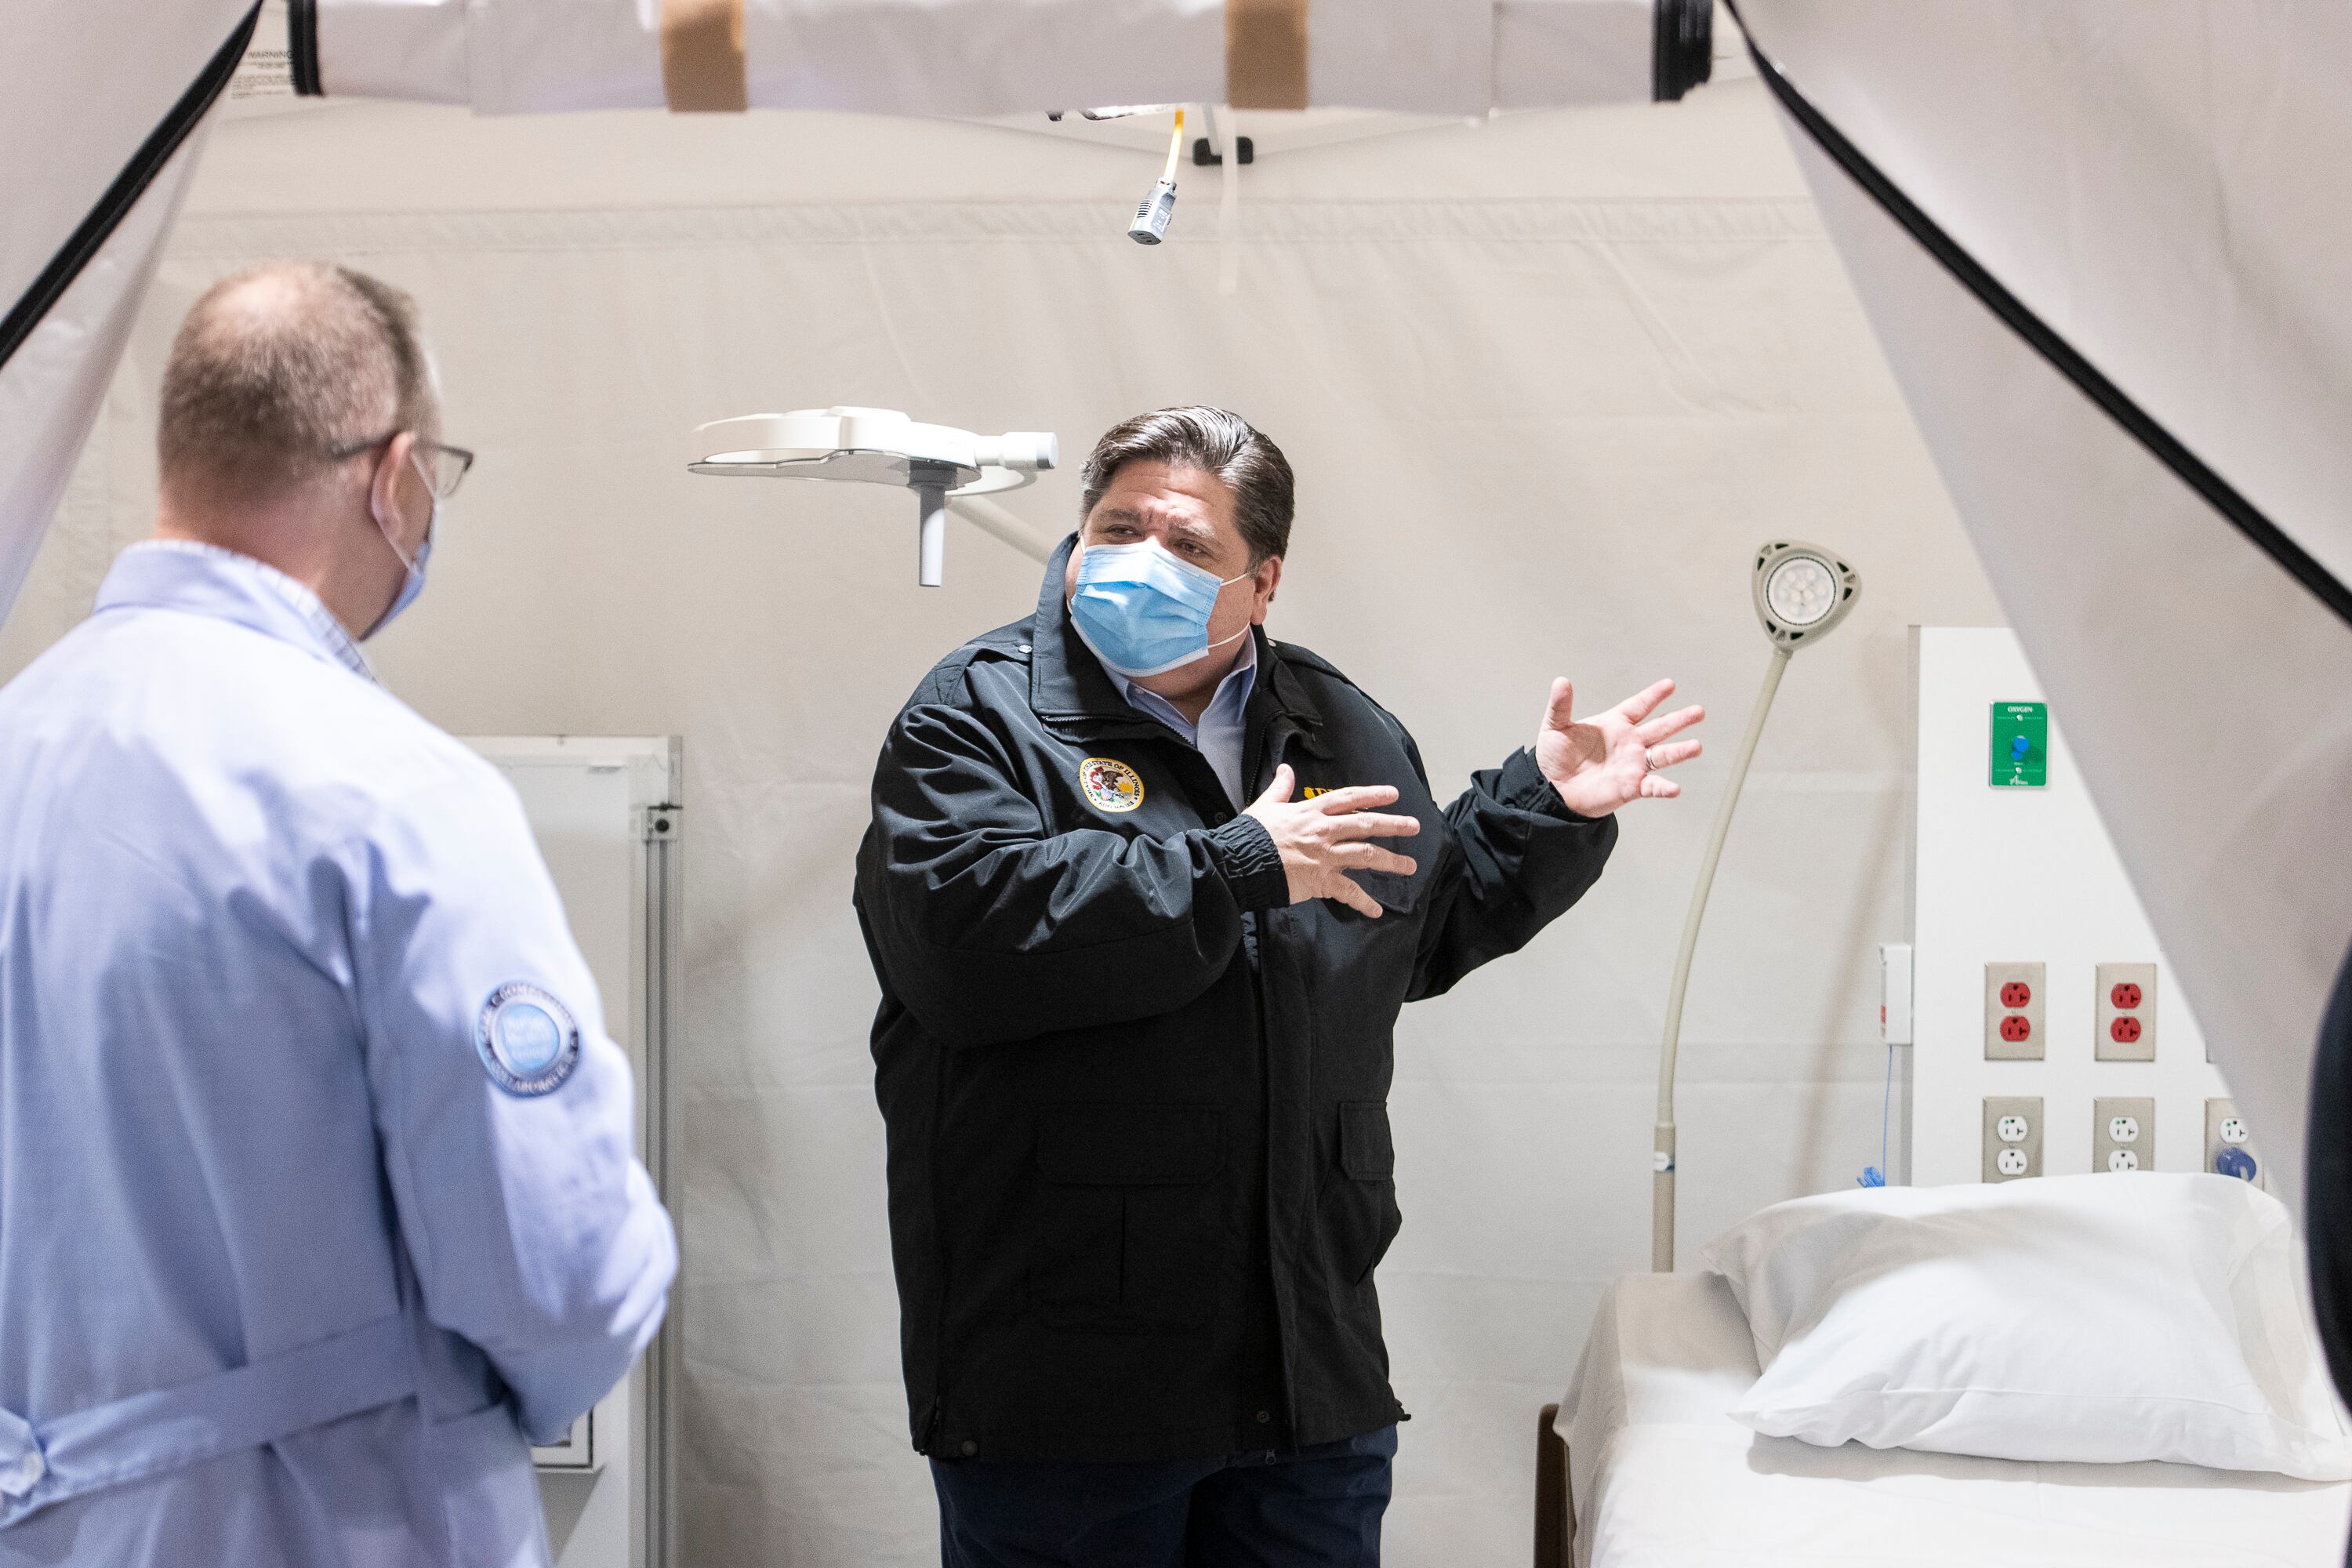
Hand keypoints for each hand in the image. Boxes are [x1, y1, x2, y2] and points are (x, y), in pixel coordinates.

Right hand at [1242, 764, 1420, 918]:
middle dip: (1393, 825)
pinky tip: (1376, 910)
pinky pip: (1348, 891)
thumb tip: (1285, 769)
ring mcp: (1325, 856)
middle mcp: (1324, 831)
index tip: (1394, 794)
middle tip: (1415, 826)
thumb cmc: (1251, 834)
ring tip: (1410, 866)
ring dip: (1391, 861)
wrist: (1241, 862)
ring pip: (1366, 855)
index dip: (1373, 795)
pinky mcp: (1321, 880)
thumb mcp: (1266, 805)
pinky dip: (1363, 902)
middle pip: (1366, 824)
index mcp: (1312, 811)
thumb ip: (1280, 788)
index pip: (1349, 798)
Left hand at [1535, 677, 1704, 816]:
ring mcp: (1633, 764)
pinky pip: (1652, 786)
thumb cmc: (1554, 758)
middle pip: (1660, 728)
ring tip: (1696, 746)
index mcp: (1615, 724)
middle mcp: (1629, 743)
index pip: (1639, 706)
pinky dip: (1663, 787)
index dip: (1654, 696)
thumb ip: (1561, 705)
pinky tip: (1674, 788)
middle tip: (1698, 712)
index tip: (1670, 685)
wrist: (1552, 789)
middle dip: (1679, 720)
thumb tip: (1561, 681)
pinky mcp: (1631, 786)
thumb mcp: (1555, 727)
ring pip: (1663, 755)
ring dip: (1680, 751)